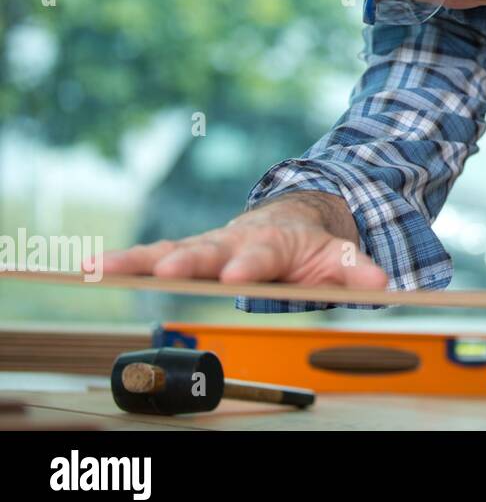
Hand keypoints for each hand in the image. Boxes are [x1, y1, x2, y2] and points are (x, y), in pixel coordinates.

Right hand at [85, 192, 388, 288]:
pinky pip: (150, 258)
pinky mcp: (185, 255)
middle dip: (187, 260)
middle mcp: (233, 239)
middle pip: (207, 249)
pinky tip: (86, 266)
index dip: (249, 264)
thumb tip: (383, 284)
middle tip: (166, 272)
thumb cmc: (312, 245)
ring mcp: (206, 246)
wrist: (294, 218)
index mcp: (272, 241)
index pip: (260, 254)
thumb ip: (357, 271)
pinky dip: (121, 261)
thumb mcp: (339, 257)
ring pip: (169, 251)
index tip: (236, 273)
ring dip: (137, 260)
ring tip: (102, 267)